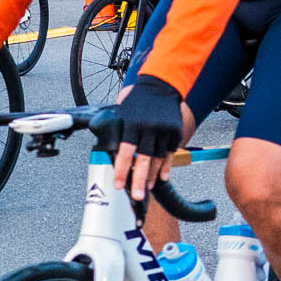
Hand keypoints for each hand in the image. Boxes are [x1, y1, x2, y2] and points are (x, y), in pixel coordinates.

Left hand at [114, 76, 184, 201]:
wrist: (161, 83)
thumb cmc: (137, 98)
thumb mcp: (122, 109)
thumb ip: (117, 127)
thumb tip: (106, 145)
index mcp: (133, 123)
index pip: (125, 152)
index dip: (122, 170)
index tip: (119, 185)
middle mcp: (149, 127)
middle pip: (144, 159)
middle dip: (140, 180)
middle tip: (137, 197)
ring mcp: (164, 130)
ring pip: (158, 158)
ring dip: (153, 176)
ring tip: (147, 188)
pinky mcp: (175, 131)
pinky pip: (170, 153)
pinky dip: (166, 166)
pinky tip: (162, 178)